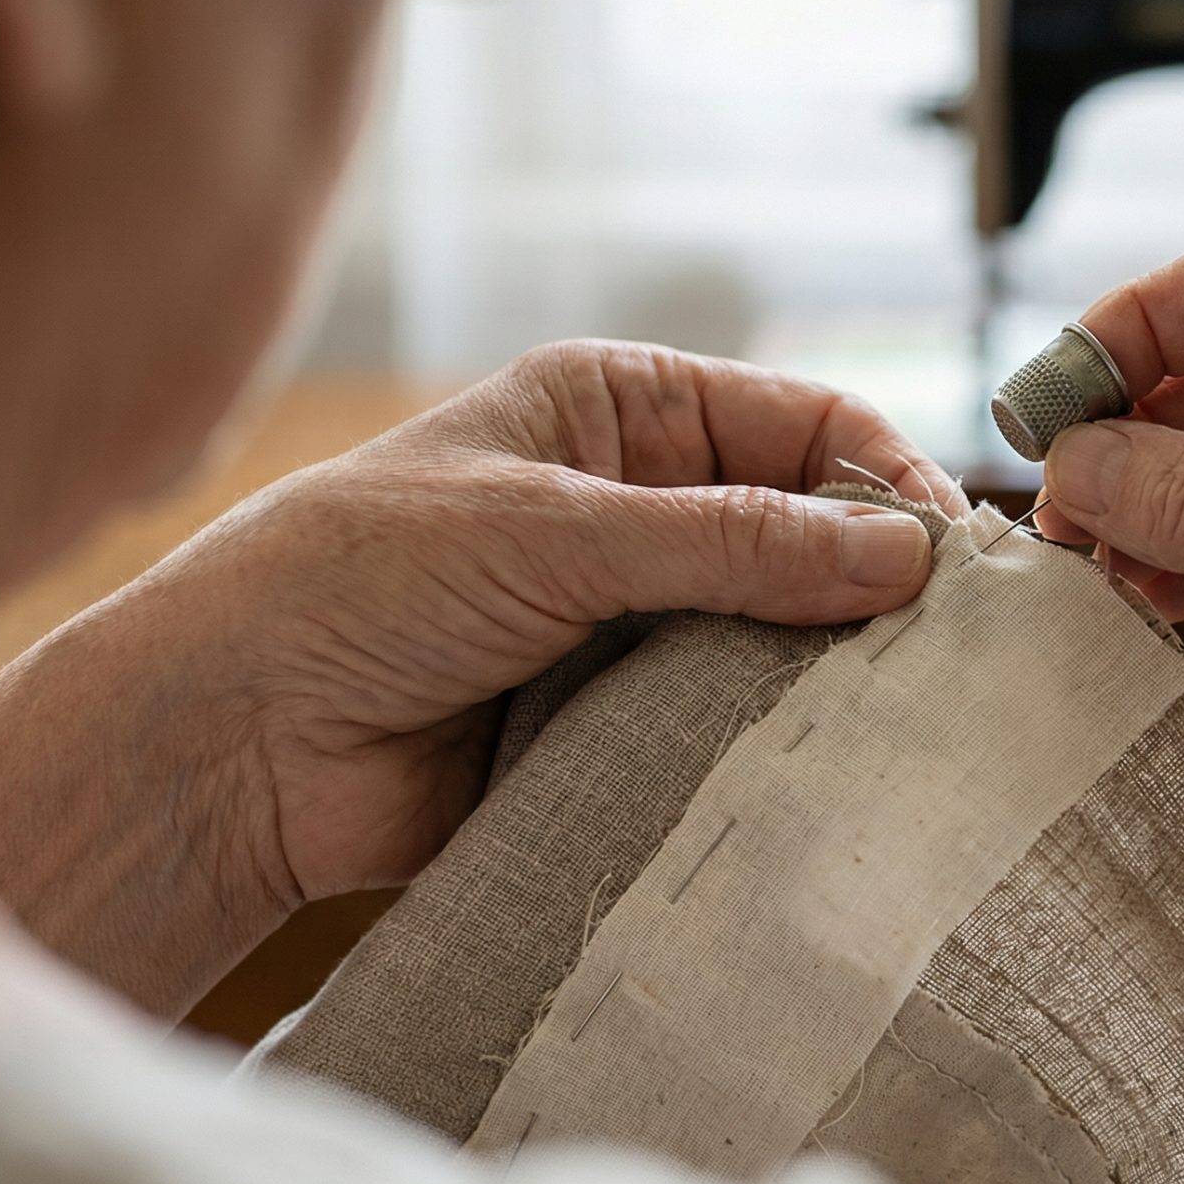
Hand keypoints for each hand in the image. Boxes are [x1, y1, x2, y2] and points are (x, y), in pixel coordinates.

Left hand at [0, 341, 963, 1014]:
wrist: (230, 742)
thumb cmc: (359, 582)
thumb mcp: (557, 531)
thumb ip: (733, 543)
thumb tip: (902, 554)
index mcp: (618, 411)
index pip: (801, 421)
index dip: (883, 477)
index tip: (951, 557)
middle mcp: (635, 506)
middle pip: (805, 531)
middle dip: (873, 581)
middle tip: (953, 651)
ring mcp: (629, 619)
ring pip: (777, 636)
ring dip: (829, 673)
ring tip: (904, 718)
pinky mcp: (614, 724)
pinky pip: (726, 728)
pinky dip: (774, 747)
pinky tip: (822, 772)